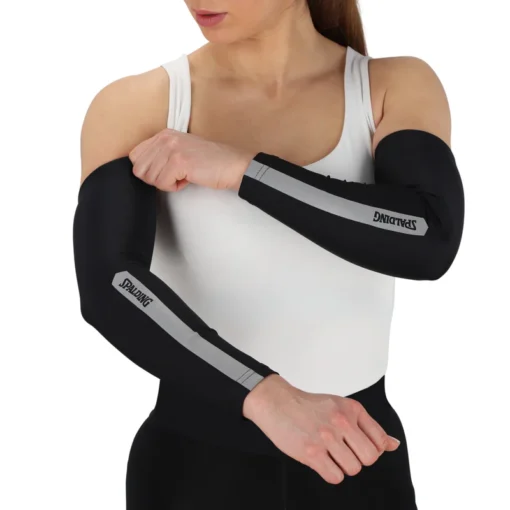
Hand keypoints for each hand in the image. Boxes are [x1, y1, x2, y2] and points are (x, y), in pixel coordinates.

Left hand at [128, 128, 254, 191]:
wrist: (232, 165)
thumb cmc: (211, 162)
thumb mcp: (181, 151)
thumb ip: (161, 155)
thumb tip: (142, 170)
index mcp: (164, 134)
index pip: (135, 156)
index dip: (148, 170)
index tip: (165, 172)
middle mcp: (165, 138)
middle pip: (139, 169)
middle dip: (155, 178)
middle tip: (174, 176)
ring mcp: (172, 149)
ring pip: (150, 178)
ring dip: (166, 183)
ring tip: (183, 176)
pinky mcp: (179, 162)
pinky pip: (162, 183)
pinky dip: (174, 187)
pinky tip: (188, 179)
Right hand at [243, 374, 400, 484]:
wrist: (277, 402)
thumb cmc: (308, 406)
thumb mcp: (341, 407)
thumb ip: (368, 426)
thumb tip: (394, 445)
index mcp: (351, 409)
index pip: (380, 440)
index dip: (370, 448)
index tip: (357, 445)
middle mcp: (341, 421)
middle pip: (370, 458)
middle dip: (358, 459)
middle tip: (342, 451)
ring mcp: (326, 437)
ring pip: (353, 469)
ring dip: (342, 466)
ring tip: (329, 454)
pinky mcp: (311, 452)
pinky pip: (335, 477)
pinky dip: (330, 473)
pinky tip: (321, 460)